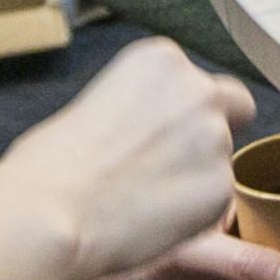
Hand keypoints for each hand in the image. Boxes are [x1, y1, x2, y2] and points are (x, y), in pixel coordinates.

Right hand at [0, 37, 261, 279]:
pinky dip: (193, 214)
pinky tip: (150, 220)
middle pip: (232, 108)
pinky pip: (215, 202)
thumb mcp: (98, 102)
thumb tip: (159, 128)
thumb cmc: (51, 165)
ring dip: (196, 178)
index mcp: (162, 59)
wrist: (48, 213)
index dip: (181, 112)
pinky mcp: (221, 187)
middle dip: (214, 131)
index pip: (197, 81)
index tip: (154, 136)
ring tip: (142, 200)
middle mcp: (198, 90)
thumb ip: (144, 106)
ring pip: (221, 161)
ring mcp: (215, 138)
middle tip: (170, 166)